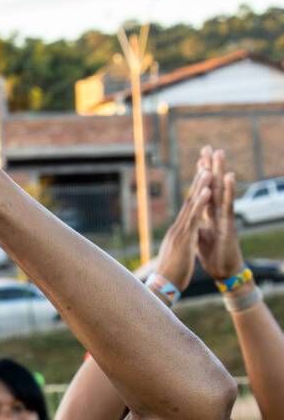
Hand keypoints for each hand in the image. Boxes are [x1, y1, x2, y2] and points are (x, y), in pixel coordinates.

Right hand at [152, 166, 211, 291]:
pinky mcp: (185, 238)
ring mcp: (180, 232)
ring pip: (192, 206)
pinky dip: (201, 203)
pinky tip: (208, 192)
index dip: (195, 194)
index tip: (201, 181)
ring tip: (208, 172)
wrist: (163, 287)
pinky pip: (195, 217)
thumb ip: (181, 245)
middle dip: (197, 184)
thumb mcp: (178, 256)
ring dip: (201, 187)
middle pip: (188, 202)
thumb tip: (183, 242)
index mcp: (177, 233)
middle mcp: (177, 229)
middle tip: (205, 167)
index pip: (187, 210)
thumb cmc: (171, 274)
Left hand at [197, 146, 243, 279]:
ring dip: (220, 171)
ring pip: (222, 190)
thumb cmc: (213, 254)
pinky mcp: (229, 224)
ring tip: (220, 154)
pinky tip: (229, 176)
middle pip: (213, 185)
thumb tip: (191, 217)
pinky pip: (228, 205)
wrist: (223, 271)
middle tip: (209, 147)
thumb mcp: (200, 236)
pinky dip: (228, 190)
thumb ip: (197, 223)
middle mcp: (217, 212)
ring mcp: (224, 216)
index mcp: (209, 215)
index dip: (201, 177)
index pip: (204, 191)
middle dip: (211, 167)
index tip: (199, 159)